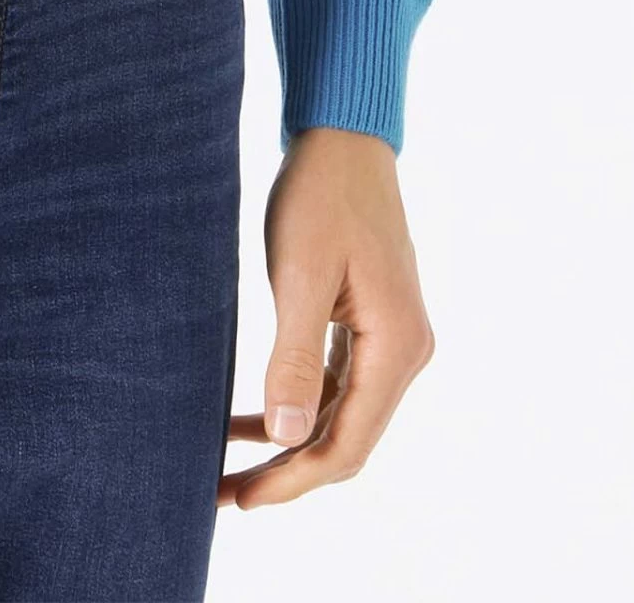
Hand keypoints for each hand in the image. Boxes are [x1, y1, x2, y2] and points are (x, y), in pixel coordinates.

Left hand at [217, 127, 433, 510]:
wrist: (343, 136)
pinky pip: (340, 385)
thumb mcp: (299, 273)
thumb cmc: (319, 194)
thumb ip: (295, 358)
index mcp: (396, 347)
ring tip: (233, 467)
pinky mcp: (373, 322)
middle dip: (290, 472)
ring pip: (344, 416)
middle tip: (227, 494)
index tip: (242, 498)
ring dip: (293, 444)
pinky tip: (257, 419)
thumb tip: (289, 438)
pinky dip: (301, 406)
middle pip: (349, 440)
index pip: (348, 444)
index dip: (295, 480)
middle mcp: (406, 352)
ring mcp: (393, 338)